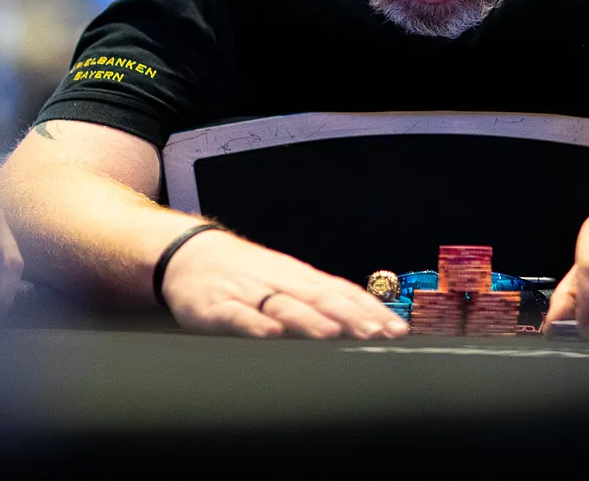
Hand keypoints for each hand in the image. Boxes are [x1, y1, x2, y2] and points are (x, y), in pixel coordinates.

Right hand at [162, 229, 407, 338]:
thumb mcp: (289, 282)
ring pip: (283, 306)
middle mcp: (281, 283)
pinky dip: (254, 324)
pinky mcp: (217, 307)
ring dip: (309, 319)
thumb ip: (323, 301)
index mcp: (302, 278)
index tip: (396, 329)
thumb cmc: (249, 274)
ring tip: (333, 333)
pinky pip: (238, 316)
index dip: (370, 311)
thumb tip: (368, 320)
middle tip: (376, 334)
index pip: (343, 293)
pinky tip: (270, 332)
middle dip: (350, 316)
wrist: (192, 254)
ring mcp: (249, 294)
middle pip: (320, 299)